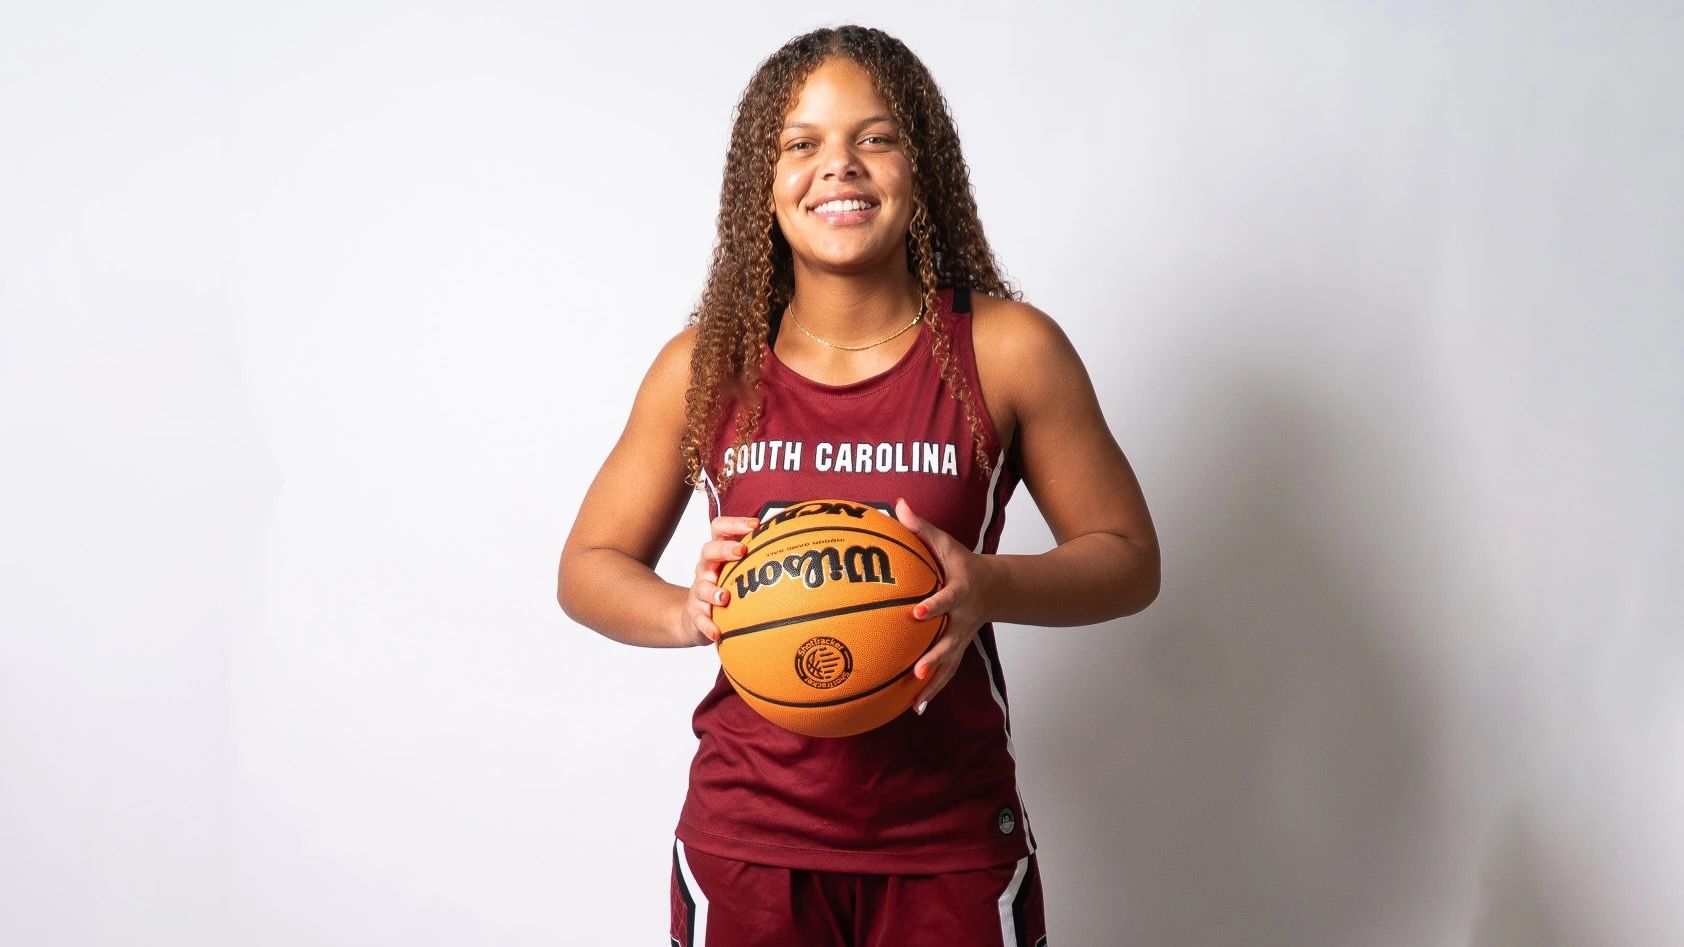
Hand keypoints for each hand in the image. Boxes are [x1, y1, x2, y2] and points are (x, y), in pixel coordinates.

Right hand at [678, 515, 758, 646]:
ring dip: (714, 591)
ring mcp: (699, 590)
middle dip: (724, 549)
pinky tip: (717, 633)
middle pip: (708, 550)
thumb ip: (758, 558)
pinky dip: (707, 626)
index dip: (734, 523)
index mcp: (718, 553)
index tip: (756, 524)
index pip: (719, 529)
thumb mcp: (737, 570)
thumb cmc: (724, 586)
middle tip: (741, 551)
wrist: (695, 617)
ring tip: (726, 597)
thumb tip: (796, 545)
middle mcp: (706, 568)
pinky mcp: (696, 612)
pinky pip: (699, 618)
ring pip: (701, 586)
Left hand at [895, 497, 993, 713]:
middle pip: (951, 641)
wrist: (996, 588)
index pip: (947, 599)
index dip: (934, 606)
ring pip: (950, 664)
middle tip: (918, 670)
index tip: (916, 613)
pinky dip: (932, 690)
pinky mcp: (958, 650)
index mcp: (960, 592)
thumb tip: (897, 504)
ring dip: (935, 683)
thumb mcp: (946, 543)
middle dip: (936, 656)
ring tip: (916, 702)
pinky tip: (914, 708)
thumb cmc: (963, 564)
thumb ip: (921, 527)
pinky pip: (946, 673)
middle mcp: (963, 619)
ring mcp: (962, 638)